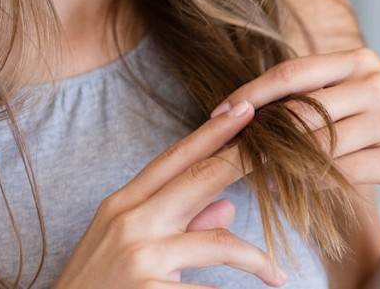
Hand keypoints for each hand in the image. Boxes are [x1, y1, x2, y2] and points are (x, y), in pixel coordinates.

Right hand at [54, 102, 286, 287]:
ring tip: (276, 274)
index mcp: (121, 205)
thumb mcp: (129, 248)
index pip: (174, 159)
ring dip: (257, 259)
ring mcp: (139, 258)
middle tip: (281, 147)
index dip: (213, 132)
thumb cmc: (98, 288)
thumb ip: (180, 226)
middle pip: (200, 178)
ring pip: (219, 240)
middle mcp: (129, 223)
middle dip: (245, 160)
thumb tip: (229, 206)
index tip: (245, 108)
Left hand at [213, 48, 379, 201]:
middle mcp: (375, 85)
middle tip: (234, 149)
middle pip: (303, 110)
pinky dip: (310, 182)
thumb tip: (249, 106)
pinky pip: (342, 172)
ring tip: (256, 172)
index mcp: (357, 61)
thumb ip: (314, 91)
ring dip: (283, 163)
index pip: (293, 72)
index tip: (221, 111)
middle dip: (264, 134)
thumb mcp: (357, 89)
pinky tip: (290, 187)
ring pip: (320, 144)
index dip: (253, 92)